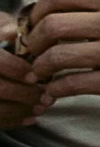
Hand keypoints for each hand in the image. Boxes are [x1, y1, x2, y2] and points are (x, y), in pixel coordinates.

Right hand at [0, 13, 43, 128]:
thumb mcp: (1, 26)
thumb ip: (14, 29)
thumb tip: (28, 36)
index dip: (18, 70)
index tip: (35, 76)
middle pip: (0, 89)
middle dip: (26, 94)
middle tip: (47, 96)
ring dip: (21, 110)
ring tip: (42, 107)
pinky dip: (12, 120)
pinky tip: (29, 117)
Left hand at [23, 0, 99, 110]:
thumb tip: (55, 14)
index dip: (37, 10)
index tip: (34, 24)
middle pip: (53, 25)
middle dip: (34, 42)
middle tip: (34, 52)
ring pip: (59, 56)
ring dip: (40, 69)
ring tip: (41, 74)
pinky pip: (73, 84)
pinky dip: (55, 89)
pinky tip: (56, 90)